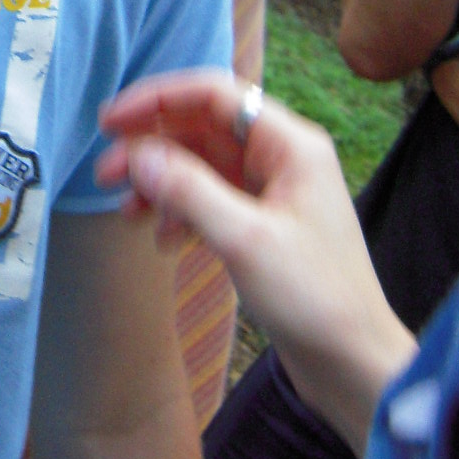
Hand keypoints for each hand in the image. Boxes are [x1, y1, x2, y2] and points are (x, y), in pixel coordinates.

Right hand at [96, 70, 414, 453]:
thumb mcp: (244, 240)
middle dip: (153, 148)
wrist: (353, 364)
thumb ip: (188, 190)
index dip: (158, 100)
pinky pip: (211, 201)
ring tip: (126, 211)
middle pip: (203, 129)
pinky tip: (164, 240)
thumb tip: (137, 155)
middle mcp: (282, 158)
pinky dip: (182, 213)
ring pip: (203, 167)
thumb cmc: (313, 297)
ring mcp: (273, 193)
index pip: (214, 95)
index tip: (110, 122)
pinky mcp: (263, 227)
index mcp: (291, 145)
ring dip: (162, 183)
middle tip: (105, 174)